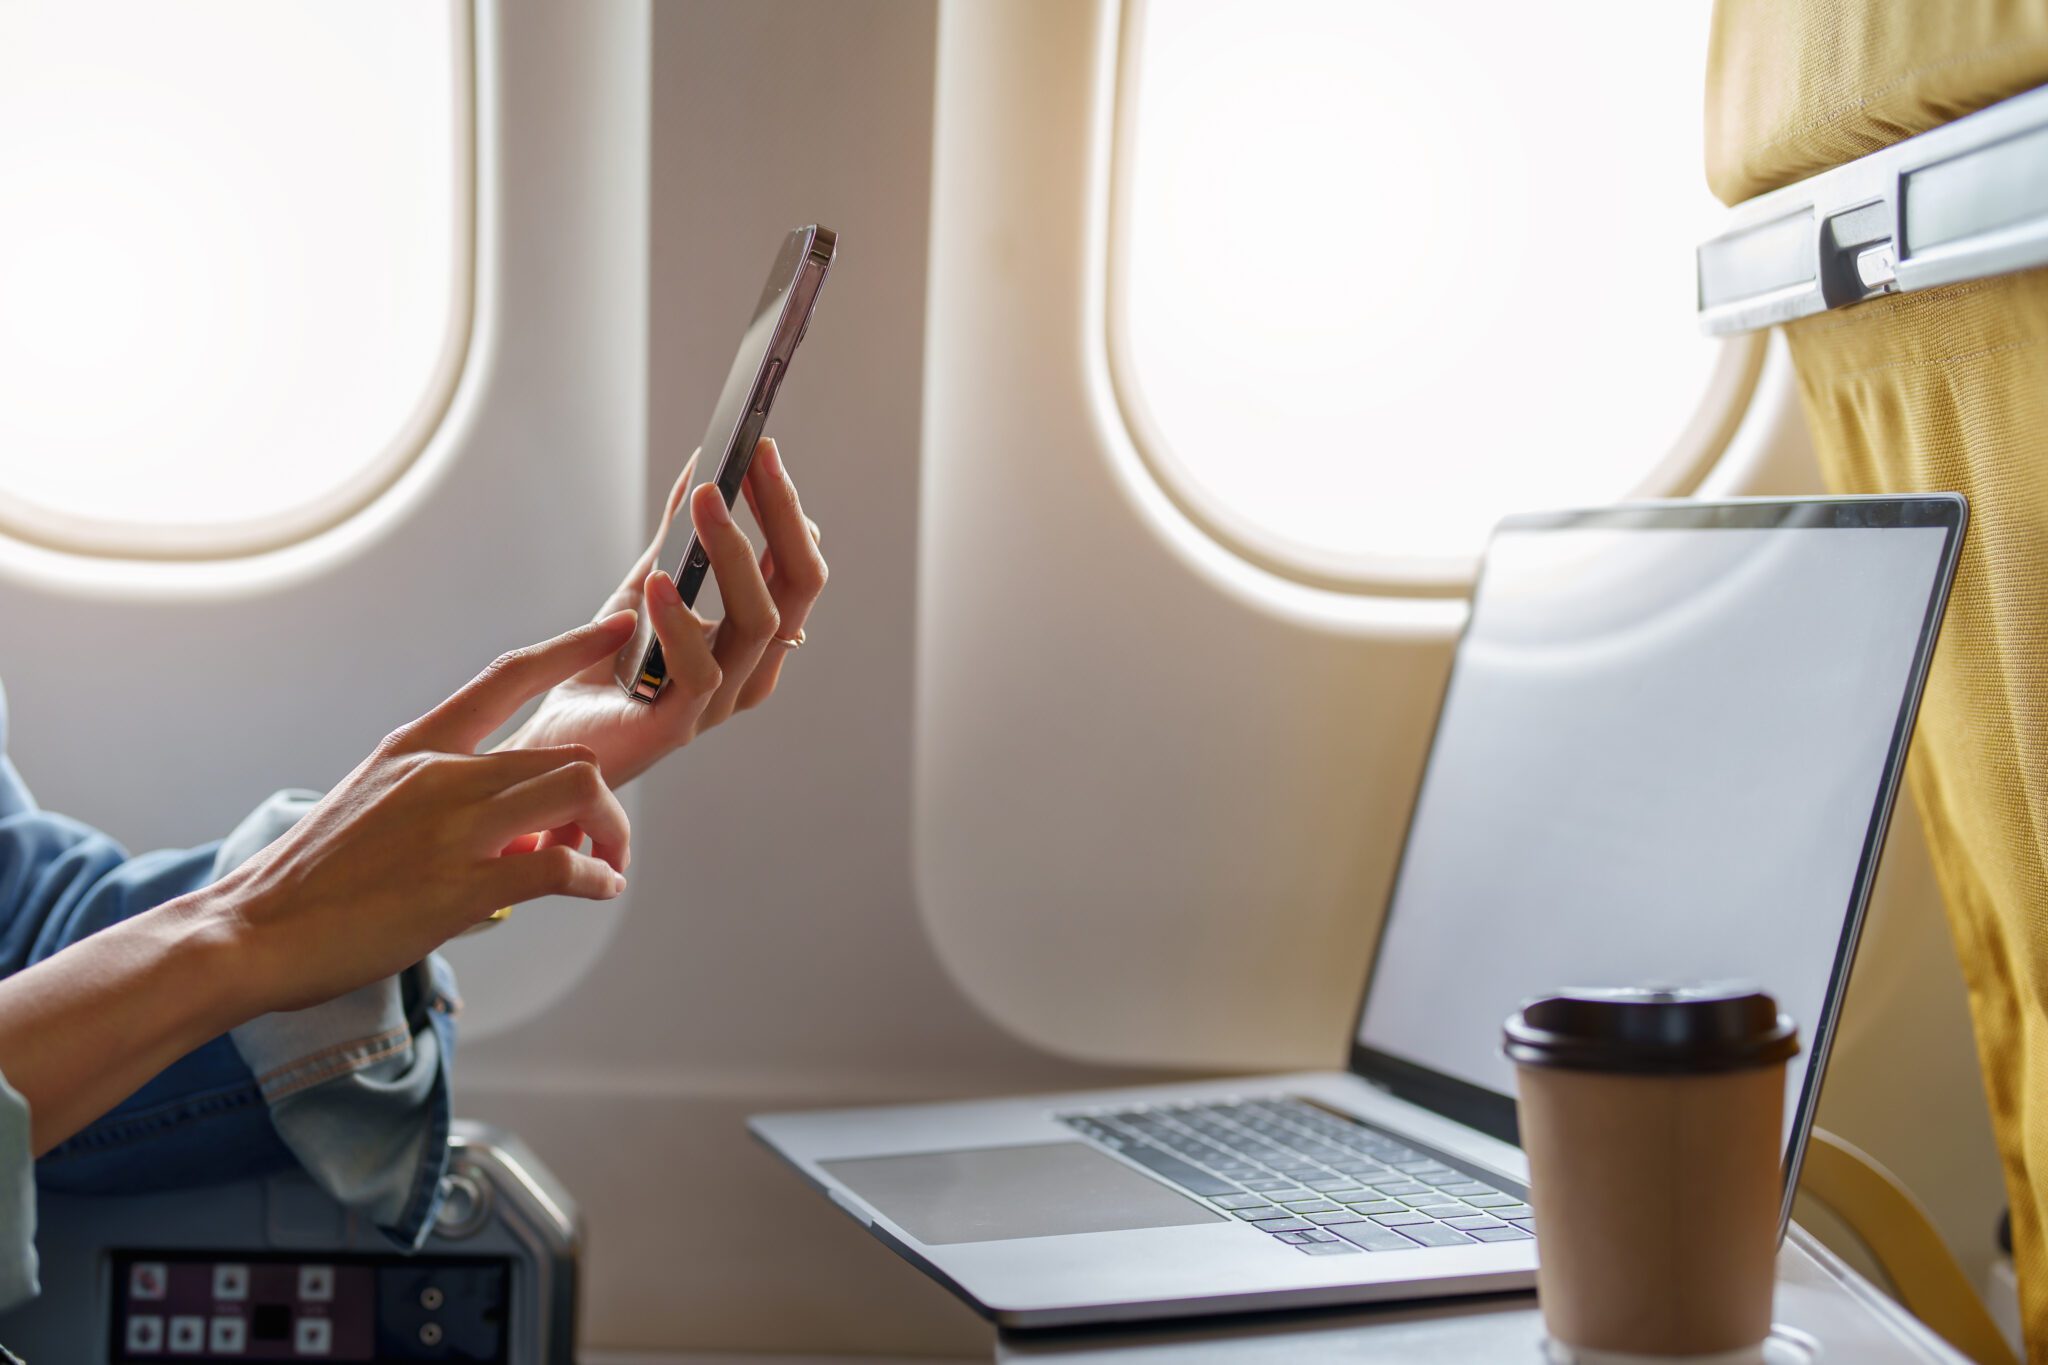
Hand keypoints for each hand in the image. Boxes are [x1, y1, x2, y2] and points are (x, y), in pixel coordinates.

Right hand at [216, 612, 640, 1014]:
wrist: (249, 931)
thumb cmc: (308, 879)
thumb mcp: (370, 802)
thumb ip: (435, 797)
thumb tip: (495, 827)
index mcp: (416, 747)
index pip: (507, 678)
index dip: (571, 647)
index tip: (619, 626)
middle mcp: (442, 776)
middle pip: (567, 753)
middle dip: (604, 798)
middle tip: (607, 838)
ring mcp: (453, 829)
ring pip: (579, 791)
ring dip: (611, 832)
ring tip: (609, 867)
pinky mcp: (460, 887)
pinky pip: (559, 867)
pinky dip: (594, 879)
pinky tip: (598, 890)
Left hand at [499, 437, 829, 787]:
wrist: (552, 742)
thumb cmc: (606, 665)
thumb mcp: (648, 585)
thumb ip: (680, 535)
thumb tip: (705, 462)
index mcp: (758, 640)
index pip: (798, 570)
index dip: (785, 510)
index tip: (756, 451)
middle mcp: (753, 671)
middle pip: (798, 589)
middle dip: (780, 517)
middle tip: (751, 458)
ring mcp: (722, 703)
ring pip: (759, 622)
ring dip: (736, 553)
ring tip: (707, 501)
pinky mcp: (679, 728)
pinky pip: (700, 671)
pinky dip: (682, 620)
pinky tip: (659, 581)